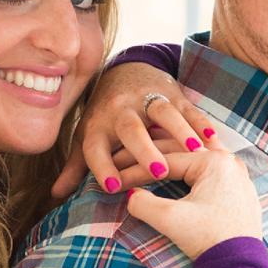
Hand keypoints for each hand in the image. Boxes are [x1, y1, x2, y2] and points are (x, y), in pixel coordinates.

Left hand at [51, 59, 220, 201]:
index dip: (102, 166)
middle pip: (131, 127)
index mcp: (98, 126)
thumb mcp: (89, 137)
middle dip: (144, 147)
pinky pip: (187, 107)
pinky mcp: (173, 94)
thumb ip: (76, 167)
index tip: (113, 187)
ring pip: (162, 112)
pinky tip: (212, 138)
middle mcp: (121, 111)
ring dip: (179, 129)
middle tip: (159, 170)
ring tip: (194, 150)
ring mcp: (148, 100)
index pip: (96, 146)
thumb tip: (55, 195)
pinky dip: (200, 121)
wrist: (125, 72)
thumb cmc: (106, 116)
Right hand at [119, 143, 263, 260]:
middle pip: (181, 156)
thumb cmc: (210, 241)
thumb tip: (130, 195)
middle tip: (123, 166)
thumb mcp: (169, 219)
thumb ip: (142, 202)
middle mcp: (231, 163)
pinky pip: (209, 176)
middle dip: (151, 162)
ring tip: (145, 167)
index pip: (165, 161)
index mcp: (216, 161)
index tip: (116, 179)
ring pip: (195, 163)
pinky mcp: (240, 194)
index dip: (135, 170)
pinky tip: (175, 177)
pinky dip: (189, 175)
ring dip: (171, 164)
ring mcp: (239, 178)